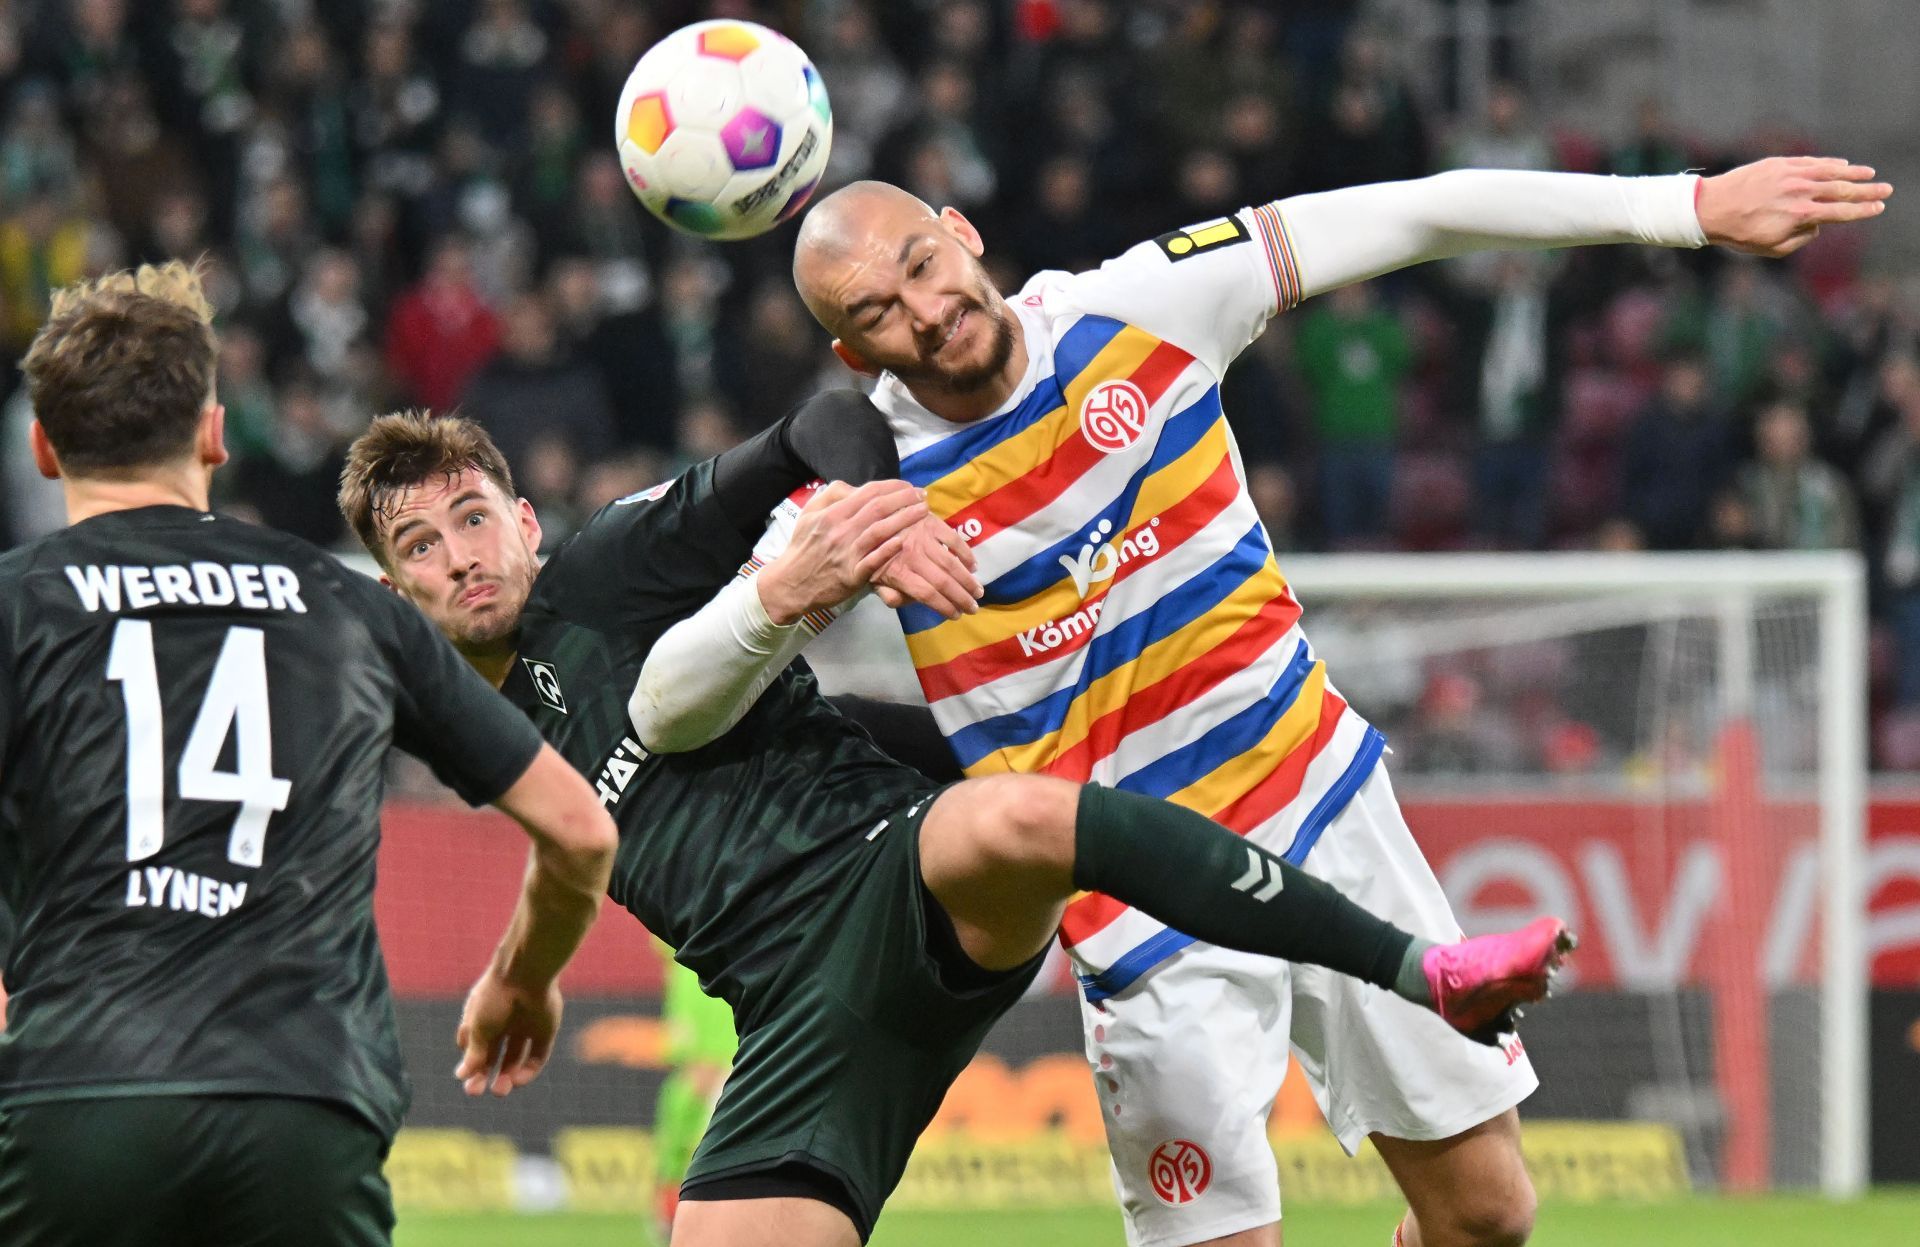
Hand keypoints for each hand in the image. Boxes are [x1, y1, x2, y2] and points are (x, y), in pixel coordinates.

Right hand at [454, 968, 561, 1097]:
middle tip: (477, 1092)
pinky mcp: (545, 1030)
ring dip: (507, 1077)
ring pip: (515, 1058)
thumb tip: (461, 1076)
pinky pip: (537, 1056)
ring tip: (500, 1090)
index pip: (474, 1048)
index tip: (468, 1081)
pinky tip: (517, 1080)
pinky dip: (527, 1071)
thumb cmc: (494, 998)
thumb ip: (473, 1053)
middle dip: (486, 1075)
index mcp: (482, 1018)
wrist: (526, 975)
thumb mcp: (478, 1028)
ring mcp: (524, 1027)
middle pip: (494, 1056)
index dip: (471, 1066)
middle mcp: (503, 1023)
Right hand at [757, 480, 926, 624]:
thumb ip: (831, 496)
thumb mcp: (809, 514)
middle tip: (922, 496)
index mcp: (832, 513)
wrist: (791, 584)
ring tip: (923, 512)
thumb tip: (854, 487)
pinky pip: (873, 560)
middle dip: (905, 499)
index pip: (868, 492)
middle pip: (878, 508)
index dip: (892, 486)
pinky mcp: (852, 575)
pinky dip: (888, 550)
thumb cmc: (803, 548)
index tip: (908, 485)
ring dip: (904, 519)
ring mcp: (847, 553)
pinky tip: (903, 541)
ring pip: (880, 531)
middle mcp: (840, 530)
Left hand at [874, 513, 981, 618]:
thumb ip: (889, 595)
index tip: (956, 616)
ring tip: (978, 592)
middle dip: (961, 598)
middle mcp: (912, 556)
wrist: (870, 517)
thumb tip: (909, 603)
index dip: (944, 607)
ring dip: (968, 580)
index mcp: (897, 572)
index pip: (926, 594)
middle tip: (973, 608)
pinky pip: (954, 539)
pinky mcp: (930, 523)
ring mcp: (923, 538)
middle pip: (943, 582)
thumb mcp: (872, 579)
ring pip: (951, 563)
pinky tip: (973, 566)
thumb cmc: (872, 552)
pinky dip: (966, 554)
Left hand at [1697, 156, 1890, 257]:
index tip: (1877, 208)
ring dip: (1853, 174)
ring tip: (1869, 175)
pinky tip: (1841, 165)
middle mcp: (1801, 191)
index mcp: (1801, 214)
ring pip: (1830, 171)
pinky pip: (1811, 162)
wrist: (1711, 208)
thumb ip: (1801, 238)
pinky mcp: (1779, 163)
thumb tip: (1818, 225)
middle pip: (1842, 190)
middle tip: (1886, 190)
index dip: (1862, 210)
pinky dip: (1829, 163)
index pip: (1841, 212)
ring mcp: (1791, 174)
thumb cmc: (1739, 233)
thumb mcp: (1771, 247)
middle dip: (1867, 191)